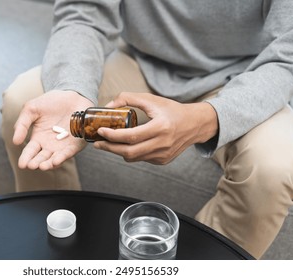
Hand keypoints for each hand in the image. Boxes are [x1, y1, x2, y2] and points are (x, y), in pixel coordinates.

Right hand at [13, 90, 92, 169]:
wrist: (72, 94)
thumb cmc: (51, 102)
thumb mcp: (31, 109)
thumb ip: (22, 124)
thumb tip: (15, 142)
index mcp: (38, 138)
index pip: (30, 151)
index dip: (25, 158)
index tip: (22, 164)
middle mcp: (50, 145)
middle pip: (41, 158)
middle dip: (36, 163)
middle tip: (31, 165)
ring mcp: (62, 146)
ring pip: (54, 159)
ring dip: (48, 164)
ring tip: (42, 166)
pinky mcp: (75, 144)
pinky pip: (68, 153)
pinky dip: (62, 158)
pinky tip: (55, 161)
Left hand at [93, 92, 217, 164]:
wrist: (194, 124)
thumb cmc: (172, 110)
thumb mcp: (151, 100)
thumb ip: (128, 98)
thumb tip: (108, 106)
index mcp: (160, 127)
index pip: (131, 136)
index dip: (113, 136)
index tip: (100, 131)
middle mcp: (162, 144)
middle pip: (129, 152)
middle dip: (110, 148)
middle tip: (98, 143)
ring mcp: (163, 155)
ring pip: (133, 158)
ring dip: (118, 151)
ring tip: (109, 143)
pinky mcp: (163, 161)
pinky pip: (141, 159)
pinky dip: (131, 153)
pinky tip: (128, 145)